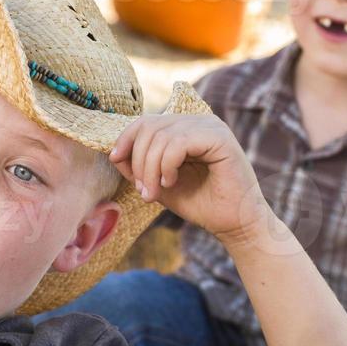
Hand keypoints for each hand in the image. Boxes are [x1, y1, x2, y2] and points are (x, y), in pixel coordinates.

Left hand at [109, 114, 267, 242]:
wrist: (233, 224)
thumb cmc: (200, 204)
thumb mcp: (158, 184)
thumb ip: (137, 167)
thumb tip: (114, 153)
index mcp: (185, 128)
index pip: (146, 121)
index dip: (126, 138)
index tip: (116, 159)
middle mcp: (198, 122)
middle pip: (150, 127)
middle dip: (138, 161)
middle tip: (142, 190)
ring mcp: (211, 126)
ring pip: (162, 136)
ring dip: (149, 169)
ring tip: (153, 193)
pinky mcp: (220, 137)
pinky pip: (179, 143)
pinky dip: (167, 165)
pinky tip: (170, 182)